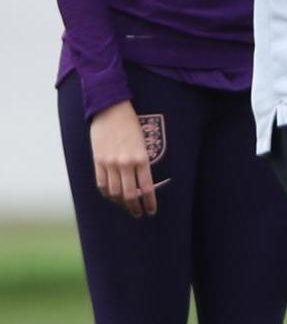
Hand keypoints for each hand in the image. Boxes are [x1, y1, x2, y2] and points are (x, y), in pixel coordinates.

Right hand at [89, 100, 159, 216]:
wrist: (110, 109)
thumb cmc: (131, 124)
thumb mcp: (142, 143)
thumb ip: (141, 163)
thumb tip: (141, 183)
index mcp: (141, 158)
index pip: (147, 188)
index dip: (149, 202)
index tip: (151, 210)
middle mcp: (125, 163)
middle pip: (130, 194)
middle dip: (135, 207)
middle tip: (139, 213)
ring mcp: (109, 163)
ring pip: (114, 192)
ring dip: (121, 203)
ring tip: (126, 207)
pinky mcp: (97, 161)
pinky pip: (101, 183)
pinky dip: (107, 193)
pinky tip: (112, 197)